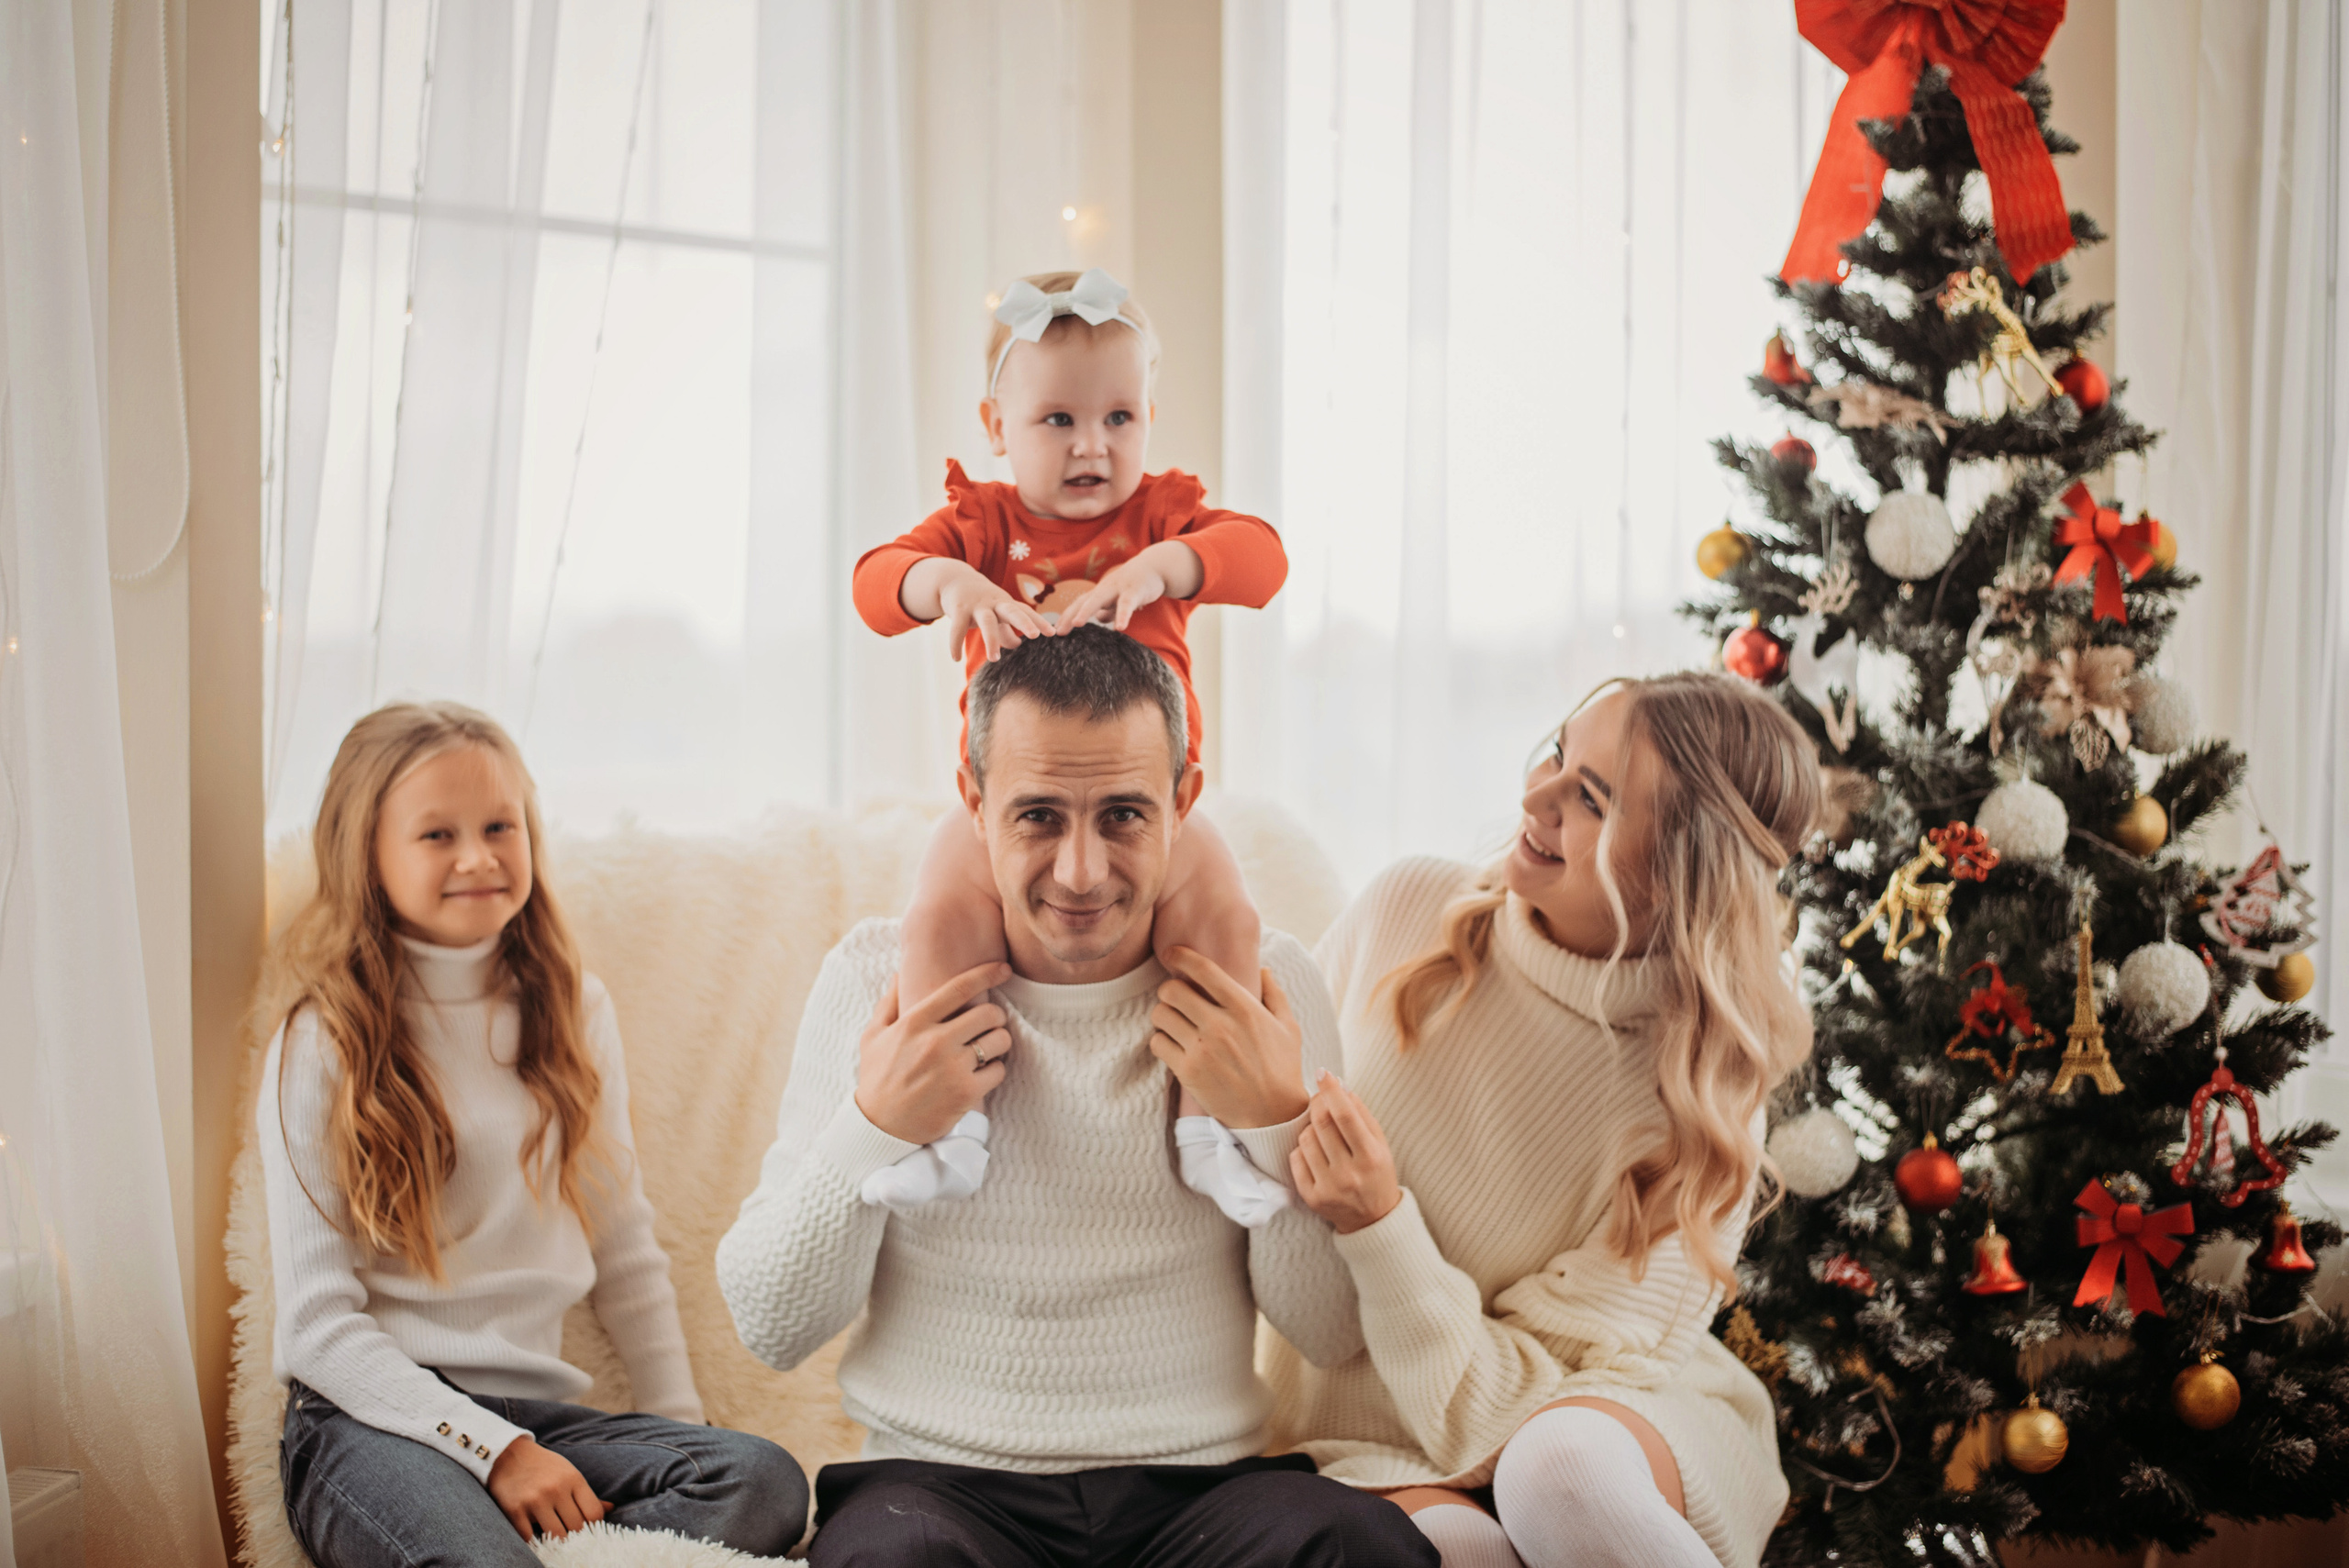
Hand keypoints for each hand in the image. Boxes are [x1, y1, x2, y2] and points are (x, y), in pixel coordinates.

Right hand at [486, 1435, 606, 1541]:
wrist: (507, 1454)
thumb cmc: (543, 1466)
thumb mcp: (569, 1473)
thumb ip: (587, 1494)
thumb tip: (610, 1509)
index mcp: (573, 1479)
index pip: (594, 1513)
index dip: (594, 1526)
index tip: (587, 1528)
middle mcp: (555, 1489)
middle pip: (576, 1527)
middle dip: (576, 1535)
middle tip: (571, 1535)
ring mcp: (534, 1500)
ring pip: (556, 1536)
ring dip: (557, 1541)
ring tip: (556, 1538)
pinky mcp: (514, 1511)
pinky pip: (529, 1538)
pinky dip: (534, 1543)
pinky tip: (536, 1538)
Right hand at [854, 964, 1014, 1144]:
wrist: (879, 1128)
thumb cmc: (876, 1078)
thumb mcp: (873, 1036)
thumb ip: (889, 1003)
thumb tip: (898, 973)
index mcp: (914, 1023)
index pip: (959, 988)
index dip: (987, 973)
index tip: (1004, 969)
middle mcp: (935, 1042)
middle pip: (989, 1013)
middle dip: (995, 1017)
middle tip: (989, 1025)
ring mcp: (952, 1068)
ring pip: (999, 1041)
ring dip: (998, 1043)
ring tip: (986, 1049)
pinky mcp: (966, 1094)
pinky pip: (998, 1071)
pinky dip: (994, 1071)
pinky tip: (980, 1074)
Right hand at [936, 564, 1050, 661]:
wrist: (954, 579)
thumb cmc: (981, 602)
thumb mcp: (995, 614)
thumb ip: (1006, 631)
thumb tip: (1018, 646)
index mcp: (1006, 604)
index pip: (1026, 612)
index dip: (1039, 622)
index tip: (1053, 634)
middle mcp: (994, 603)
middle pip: (1012, 611)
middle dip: (1024, 622)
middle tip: (1035, 635)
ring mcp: (976, 605)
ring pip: (986, 621)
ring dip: (991, 639)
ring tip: (994, 659)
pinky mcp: (958, 609)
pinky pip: (957, 628)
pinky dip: (955, 643)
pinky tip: (955, 658)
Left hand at [1051, 542, 1201, 632]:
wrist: (1154, 567)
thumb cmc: (1134, 585)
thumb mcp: (1118, 599)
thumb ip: (1109, 609)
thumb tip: (1099, 620)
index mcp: (1100, 592)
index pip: (1078, 605)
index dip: (1066, 617)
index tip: (1055, 632)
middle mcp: (1104, 589)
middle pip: (1083, 601)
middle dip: (1069, 615)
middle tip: (1058, 631)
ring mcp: (1118, 588)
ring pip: (1100, 599)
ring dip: (1087, 610)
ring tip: (1077, 624)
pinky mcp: (1135, 590)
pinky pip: (1127, 604)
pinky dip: (1123, 615)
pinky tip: (1120, 628)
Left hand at [1148, 952, 1307, 1128]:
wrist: (1272, 1115)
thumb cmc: (1282, 1068)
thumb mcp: (1288, 1027)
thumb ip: (1274, 994)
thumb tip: (1264, 968)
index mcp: (1244, 1008)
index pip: (1204, 970)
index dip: (1181, 956)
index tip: (1172, 954)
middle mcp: (1220, 1025)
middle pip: (1172, 990)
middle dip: (1169, 990)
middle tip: (1176, 998)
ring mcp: (1202, 1049)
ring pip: (1160, 1015)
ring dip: (1163, 1016)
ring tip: (1175, 1023)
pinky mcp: (1188, 1072)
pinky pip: (1157, 1043)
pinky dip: (1161, 1041)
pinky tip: (1174, 1046)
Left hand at [1291, 1073, 1401, 1233]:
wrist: (1373, 1219)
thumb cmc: (1377, 1173)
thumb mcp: (1380, 1143)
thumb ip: (1361, 1114)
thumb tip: (1340, 1085)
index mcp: (1371, 1157)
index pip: (1345, 1115)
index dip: (1331, 1090)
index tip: (1323, 1072)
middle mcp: (1349, 1174)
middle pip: (1321, 1123)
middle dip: (1318, 1103)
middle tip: (1320, 1097)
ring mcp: (1328, 1188)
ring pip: (1305, 1139)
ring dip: (1311, 1129)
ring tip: (1324, 1135)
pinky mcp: (1312, 1198)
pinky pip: (1296, 1159)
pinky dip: (1303, 1151)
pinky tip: (1316, 1155)